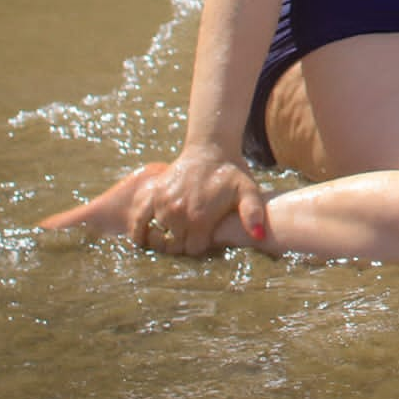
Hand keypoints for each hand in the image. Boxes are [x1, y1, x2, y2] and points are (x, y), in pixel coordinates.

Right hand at [127, 147, 268, 255]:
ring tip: (174, 233)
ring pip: (158, 234)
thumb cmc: (232, 173)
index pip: (193, 250)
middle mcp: (178, 214)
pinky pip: (139, 219)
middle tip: (189, 237)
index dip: (200, 247)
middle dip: (182, 245)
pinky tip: (141, 237)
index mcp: (200, 218)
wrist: (211, 149)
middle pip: (174, 245)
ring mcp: (163, 204)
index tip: (205, 239)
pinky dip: (139, 229)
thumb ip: (253, 214)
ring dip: (164, 236)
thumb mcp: (249, 191)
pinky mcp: (154, 194)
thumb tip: (259, 236)